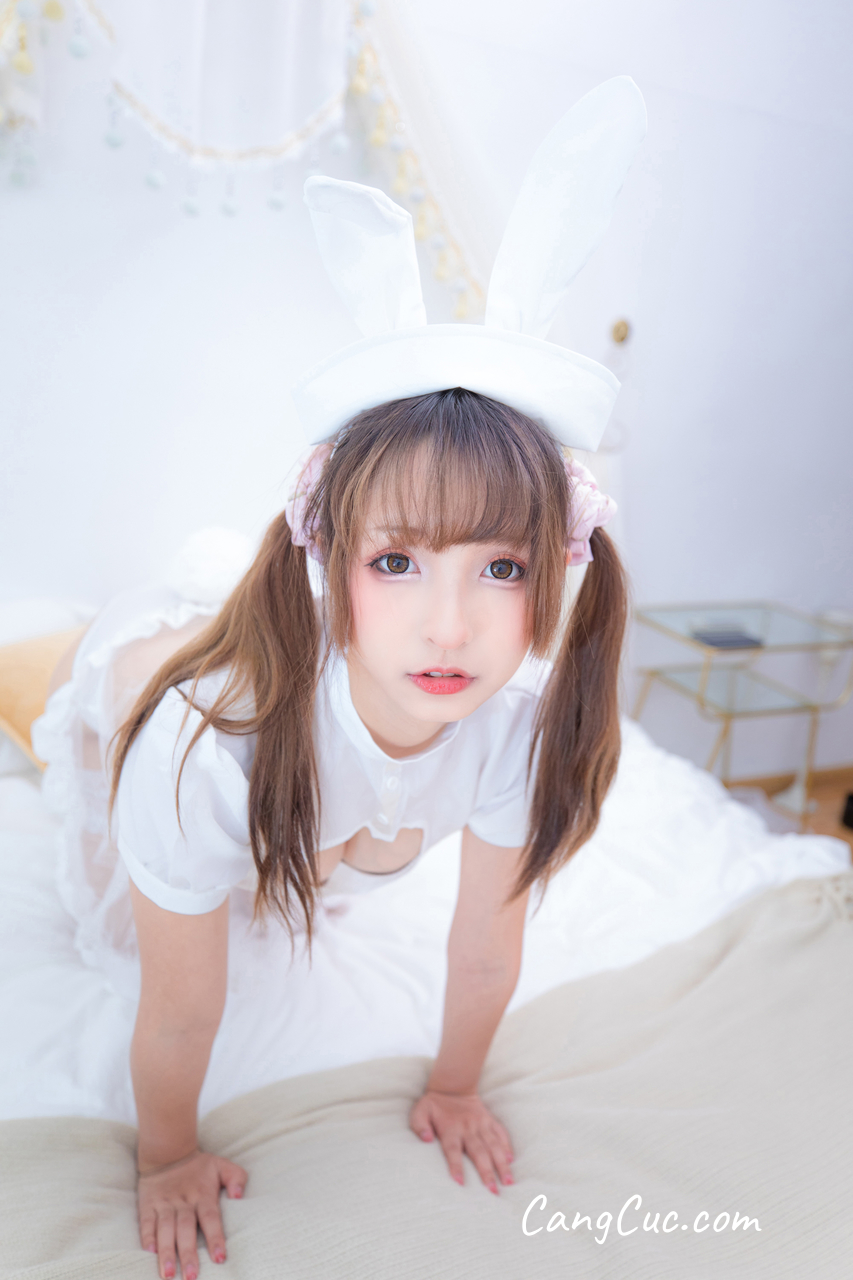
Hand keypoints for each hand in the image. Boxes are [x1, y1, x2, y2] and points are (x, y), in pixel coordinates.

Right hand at [137, 1149, 247, 1279]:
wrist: (168, 1151)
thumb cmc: (199, 1166)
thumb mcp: (222, 1165)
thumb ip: (235, 1177)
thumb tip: (239, 1195)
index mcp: (203, 1194)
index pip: (211, 1218)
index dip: (215, 1237)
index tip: (220, 1258)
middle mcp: (183, 1201)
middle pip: (186, 1228)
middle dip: (188, 1253)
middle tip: (191, 1277)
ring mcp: (165, 1203)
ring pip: (166, 1229)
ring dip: (167, 1252)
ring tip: (168, 1274)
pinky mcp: (148, 1204)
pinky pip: (147, 1222)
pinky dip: (147, 1237)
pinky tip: (149, 1253)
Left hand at [409, 1089, 513, 1193]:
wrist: (452, 1086)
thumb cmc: (434, 1104)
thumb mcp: (420, 1111)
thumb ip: (420, 1125)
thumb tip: (426, 1139)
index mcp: (450, 1129)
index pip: (453, 1150)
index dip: (456, 1166)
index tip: (460, 1183)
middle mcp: (468, 1128)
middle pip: (478, 1152)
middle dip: (487, 1172)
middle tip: (494, 1192)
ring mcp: (481, 1124)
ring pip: (493, 1145)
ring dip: (501, 1164)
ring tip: (508, 1182)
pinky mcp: (489, 1120)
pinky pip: (500, 1133)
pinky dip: (506, 1145)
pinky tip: (510, 1160)